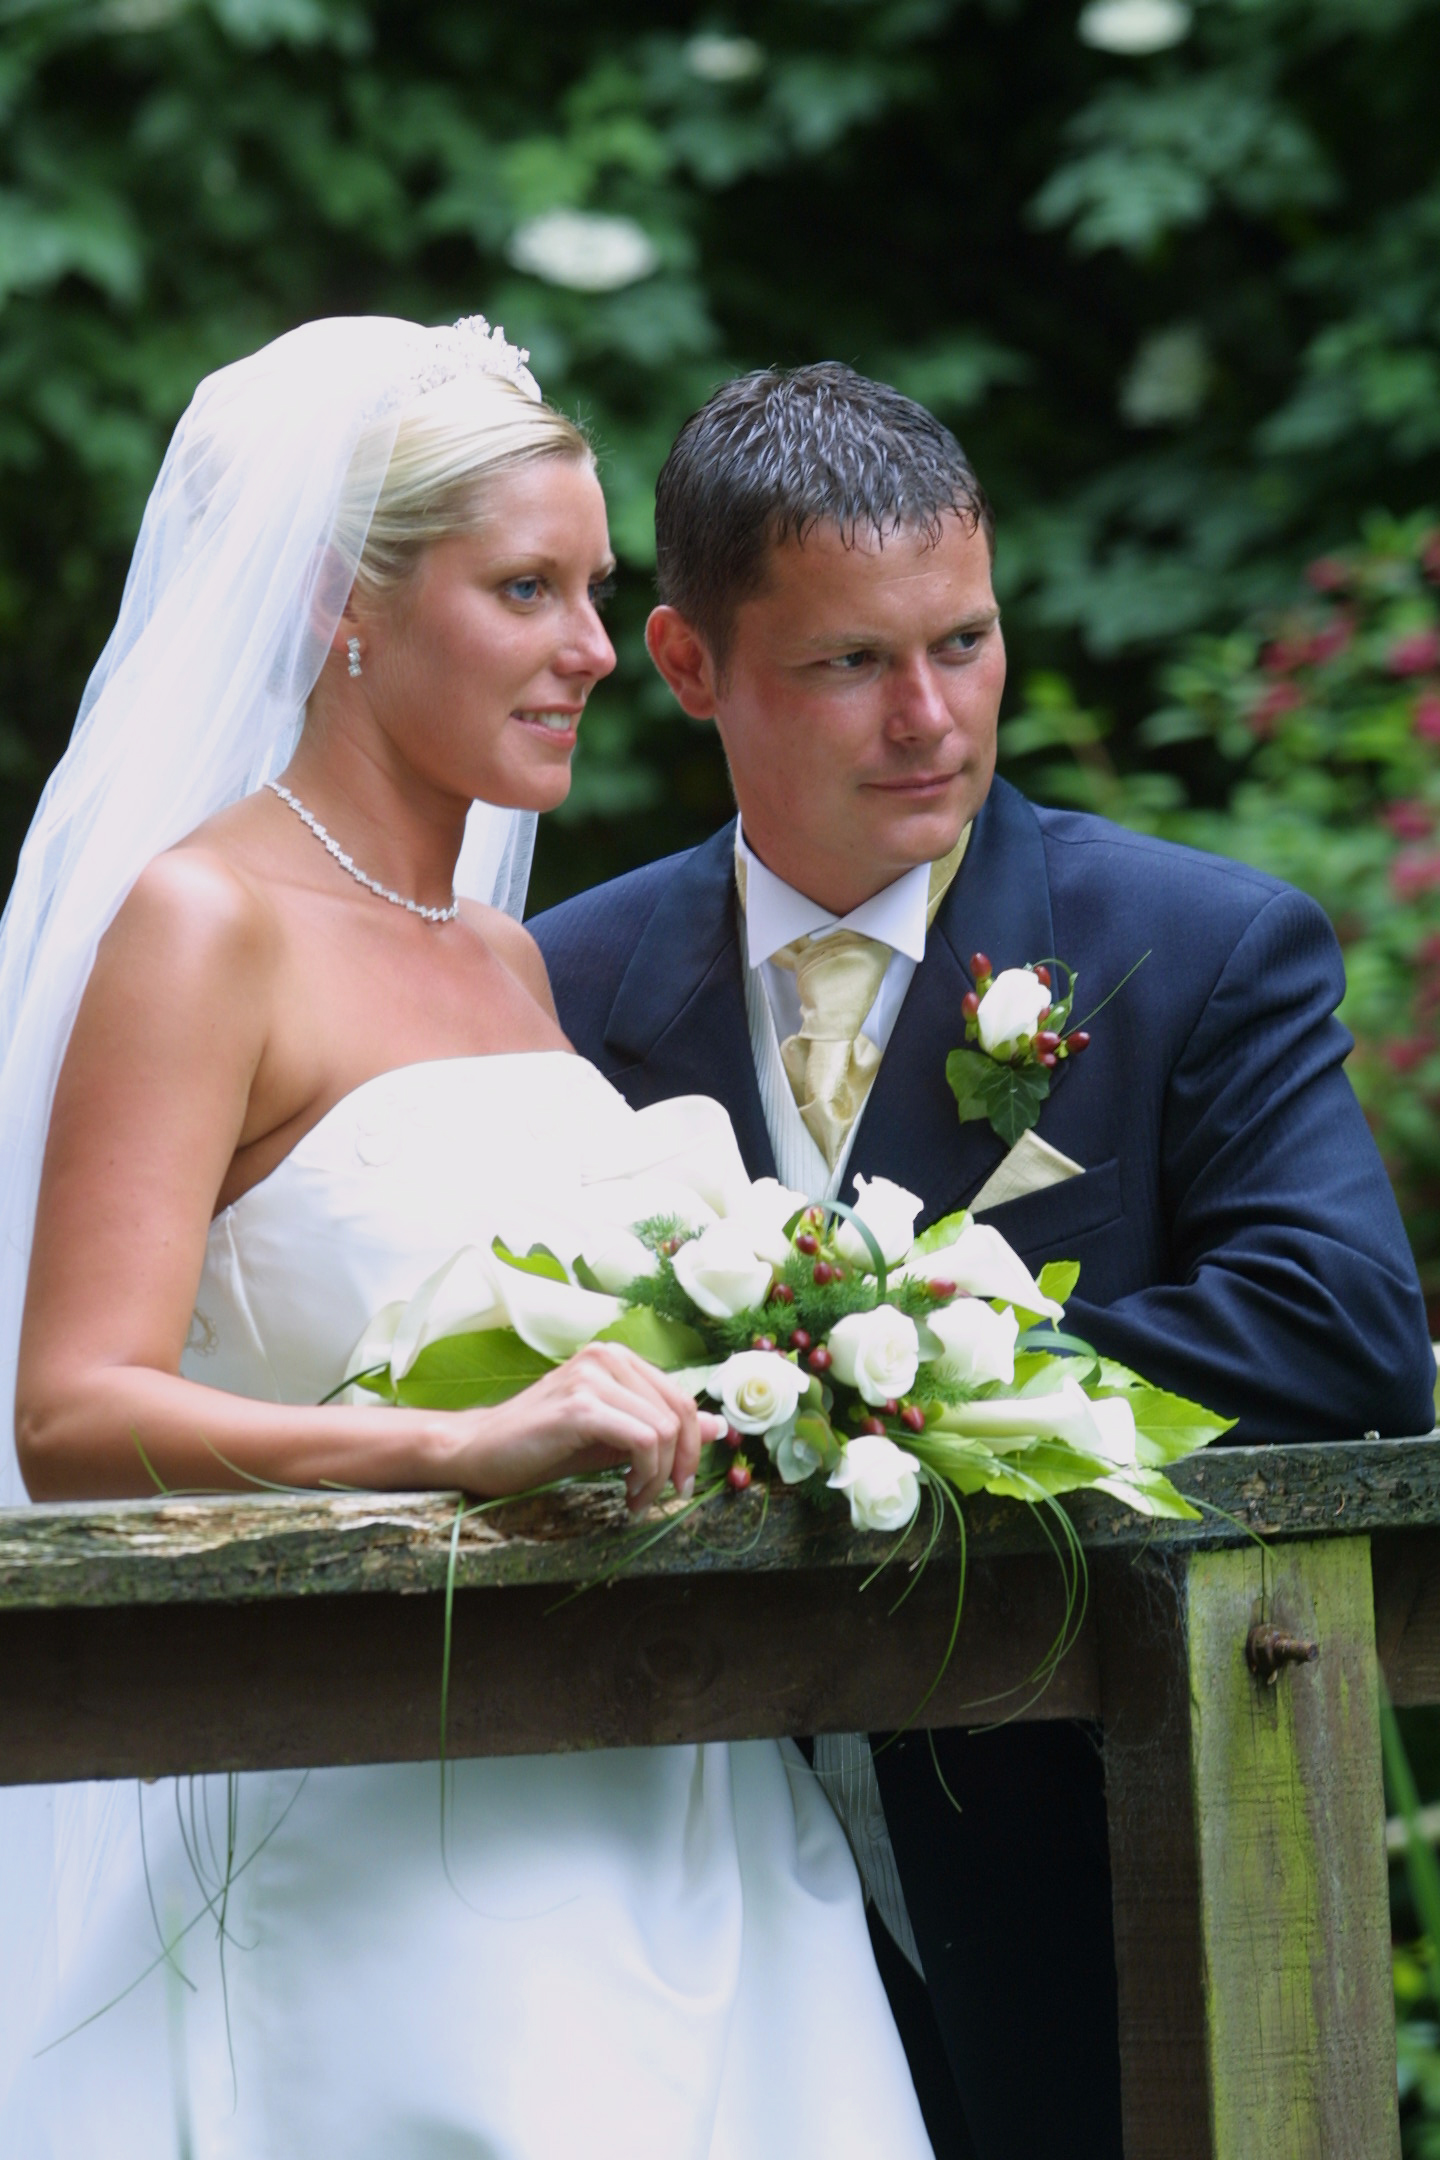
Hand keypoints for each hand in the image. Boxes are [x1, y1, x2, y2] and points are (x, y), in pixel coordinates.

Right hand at [447, 1342, 725, 1511]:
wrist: (476, 1452)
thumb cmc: (538, 1446)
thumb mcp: (609, 1437)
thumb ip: (658, 1428)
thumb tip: (716, 1427)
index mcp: (614, 1358)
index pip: (678, 1397)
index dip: (690, 1444)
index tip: (679, 1481)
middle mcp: (605, 1357)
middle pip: (678, 1409)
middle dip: (681, 1461)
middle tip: (662, 1495)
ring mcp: (591, 1377)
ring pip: (662, 1428)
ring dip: (658, 1475)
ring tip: (634, 1497)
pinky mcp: (580, 1405)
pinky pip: (642, 1440)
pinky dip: (645, 1474)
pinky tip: (626, 1494)